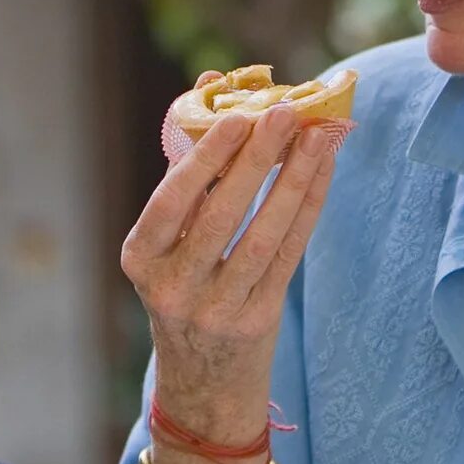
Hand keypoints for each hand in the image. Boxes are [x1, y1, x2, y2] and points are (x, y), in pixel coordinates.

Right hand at [122, 102, 344, 438]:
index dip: (205, 159)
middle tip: (285, 113)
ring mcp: (216, 310)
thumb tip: (213, 83)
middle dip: (257, 160)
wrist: (203, 380)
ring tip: (318, 136)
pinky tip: (323, 171)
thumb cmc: (185, 285)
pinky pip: (289, 255)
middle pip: (221, 216)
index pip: (171, 203)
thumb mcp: (169, 242)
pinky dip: (308, 207)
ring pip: (263, 235)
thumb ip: (189, 166)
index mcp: (140, 259)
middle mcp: (172, 288)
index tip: (237, 117)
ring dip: (294, 180)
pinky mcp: (257, 321)